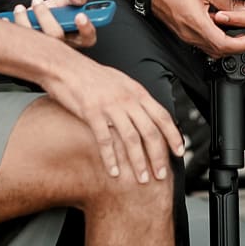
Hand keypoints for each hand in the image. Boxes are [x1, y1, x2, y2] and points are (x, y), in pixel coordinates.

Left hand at [5, 0, 99, 48]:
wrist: (36, 19)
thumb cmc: (55, 14)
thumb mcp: (67, 1)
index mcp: (76, 36)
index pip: (88, 38)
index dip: (86, 28)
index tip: (79, 15)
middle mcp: (62, 46)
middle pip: (57, 36)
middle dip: (45, 17)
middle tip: (38, 3)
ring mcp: (45, 50)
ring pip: (36, 39)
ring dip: (25, 20)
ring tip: (20, 8)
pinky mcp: (29, 51)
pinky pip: (18, 42)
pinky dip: (10, 27)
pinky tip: (8, 19)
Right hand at [38, 54, 184, 185]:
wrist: (65, 66)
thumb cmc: (91, 76)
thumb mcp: (120, 82)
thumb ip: (135, 98)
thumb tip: (148, 114)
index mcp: (136, 91)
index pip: (162, 116)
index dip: (173, 135)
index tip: (180, 151)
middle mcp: (127, 98)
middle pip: (150, 132)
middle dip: (158, 156)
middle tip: (161, 174)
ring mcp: (110, 106)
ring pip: (131, 139)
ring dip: (138, 162)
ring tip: (142, 178)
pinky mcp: (91, 112)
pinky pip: (105, 139)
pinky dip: (111, 158)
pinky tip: (113, 171)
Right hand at [146, 0, 244, 59]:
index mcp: (197, 24)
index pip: (227, 45)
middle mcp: (192, 35)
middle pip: (223, 50)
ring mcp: (188, 36)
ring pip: (216, 47)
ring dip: (234, 41)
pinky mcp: (186, 32)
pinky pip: (207, 40)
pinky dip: (222, 36)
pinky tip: (229, 25)